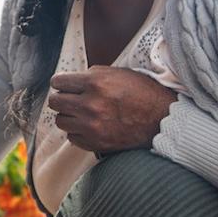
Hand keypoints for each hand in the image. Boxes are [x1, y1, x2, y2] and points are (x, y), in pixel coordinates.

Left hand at [48, 66, 176, 153]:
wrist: (162, 119)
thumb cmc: (143, 93)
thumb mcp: (118, 73)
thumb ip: (92, 75)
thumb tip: (71, 81)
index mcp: (95, 83)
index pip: (58, 82)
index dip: (61, 83)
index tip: (64, 85)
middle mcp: (90, 105)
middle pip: (55, 102)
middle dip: (62, 98)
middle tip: (71, 99)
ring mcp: (92, 126)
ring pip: (60, 121)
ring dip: (68, 116)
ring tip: (81, 113)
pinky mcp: (96, 142)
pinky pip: (72, 137)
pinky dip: (77, 131)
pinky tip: (89, 126)